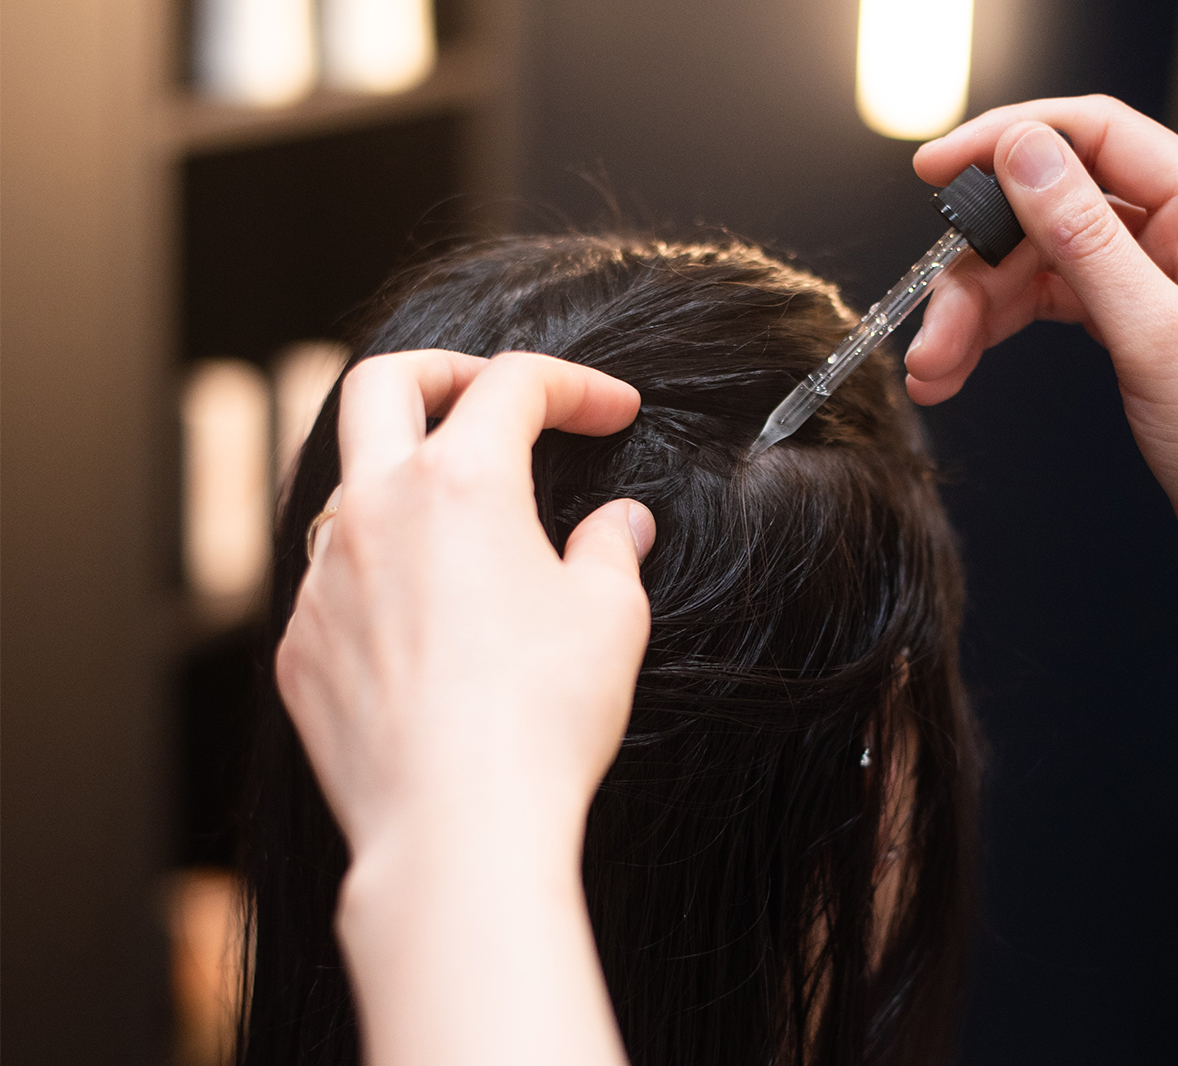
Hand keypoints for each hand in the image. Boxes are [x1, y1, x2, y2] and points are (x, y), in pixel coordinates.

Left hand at [276, 348, 649, 1065]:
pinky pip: (330, 577)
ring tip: (458, 518)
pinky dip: (378, 568)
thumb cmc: (543, 717)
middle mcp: (375, 510)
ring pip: (345, 483)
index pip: (512, 387)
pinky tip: (423, 616)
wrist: (456, 829)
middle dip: (445, 373)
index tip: (612, 411)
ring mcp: (324, 579)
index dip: (573, 386)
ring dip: (402, 476)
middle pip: (382, 384)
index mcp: (461, 483)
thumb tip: (619, 524)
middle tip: (495, 398)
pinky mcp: (299, 647)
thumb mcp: (609, 617)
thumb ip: (611, 550)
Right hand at [911, 94, 1177, 605]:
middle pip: (1052, 209)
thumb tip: (1025, 152)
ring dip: (978, 311)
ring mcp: (1162, 282)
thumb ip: (1084, 239)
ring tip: (935, 371)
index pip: (1096, 136)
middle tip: (929, 329)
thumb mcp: (1157, 339)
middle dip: (978, 267)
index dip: (1007, 142)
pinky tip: (961, 368)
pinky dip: (1002, 331)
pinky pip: (1054, 303)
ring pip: (1041, 261)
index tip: (934, 173)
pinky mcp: (1141, 327)